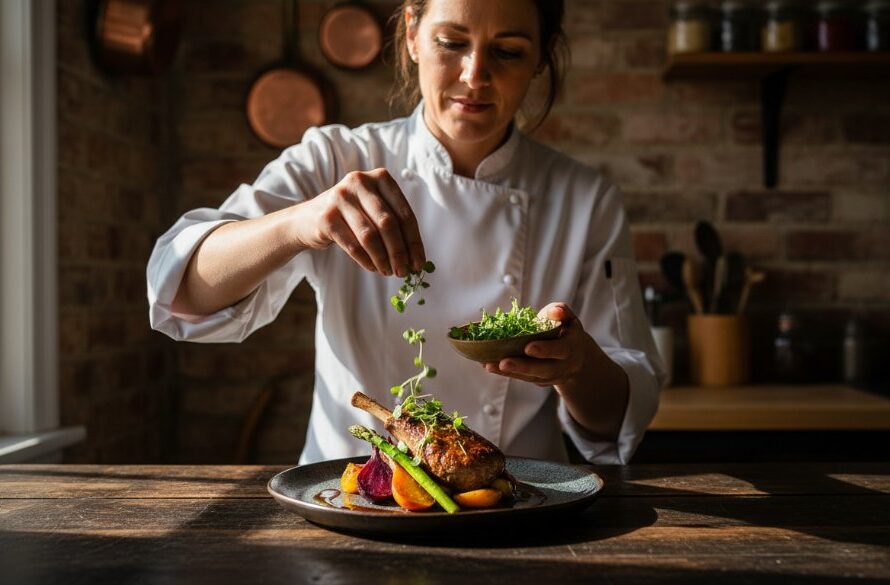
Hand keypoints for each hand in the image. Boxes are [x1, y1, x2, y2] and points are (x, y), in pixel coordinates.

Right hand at [294, 169, 424, 276]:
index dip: (414, 241)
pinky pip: (352, 244)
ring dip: (383, 259)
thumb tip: (416, 259)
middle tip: (404, 272)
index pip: (404, 213)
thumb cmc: (351, 216)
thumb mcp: (375, 211)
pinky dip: (366, 260)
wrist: (308, 218)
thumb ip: (395, 227)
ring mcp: (340, 197)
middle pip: (388, 223)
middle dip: (399, 252)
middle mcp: (360, 182)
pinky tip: (373, 268)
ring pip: (370, 235)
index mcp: (380, 177)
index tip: (419, 263)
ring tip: (388, 272)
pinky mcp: (326, 217)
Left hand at [482, 303, 592, 387]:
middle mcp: (563, 366)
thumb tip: (553, 312)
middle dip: (523, 367)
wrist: (575, 355)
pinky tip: (489, 366)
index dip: (545, 349)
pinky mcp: (540, 381)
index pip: (560, 350)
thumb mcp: (568, 318)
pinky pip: (523, 378)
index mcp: (572, 347)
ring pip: (531, 377)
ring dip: (509, 372)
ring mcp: (551, 376)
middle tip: (503, 363)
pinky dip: (506, 373)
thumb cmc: (565, 330)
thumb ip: (561, 312)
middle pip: (544, 369)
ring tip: (489, 365)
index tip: (528, 347)